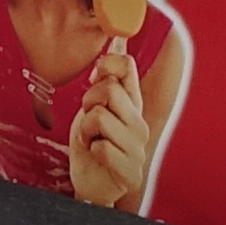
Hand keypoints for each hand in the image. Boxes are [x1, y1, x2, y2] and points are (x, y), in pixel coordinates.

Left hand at [69, 41, 149, 207]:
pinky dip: (91, 151)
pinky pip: (102, 147)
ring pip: (100, 118)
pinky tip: (96, 157)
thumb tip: (117, 41)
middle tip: (89, 122)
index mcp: (133, 105)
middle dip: (88, 103)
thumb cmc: (92, 143)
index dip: (105, 65)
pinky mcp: (131, 172)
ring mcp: (138, 149)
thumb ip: (107, 81)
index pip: (125, 67)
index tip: (94, 79)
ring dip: (86, 130)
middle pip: (108, 90)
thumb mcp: (95, 108)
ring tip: (91, 140)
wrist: (91, 183)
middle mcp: (139, 124)